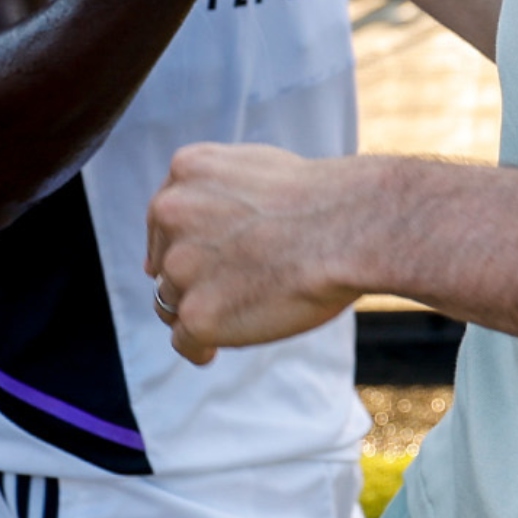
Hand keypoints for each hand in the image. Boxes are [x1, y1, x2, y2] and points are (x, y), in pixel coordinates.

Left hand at [145, 141, 359, 364]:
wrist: (352, 230)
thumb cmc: (322, 201)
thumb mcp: (256, 167)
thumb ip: (215, 189)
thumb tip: (184, 218)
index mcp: (186, 171)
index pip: (165, 221)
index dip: (189, 246)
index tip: (211, 263)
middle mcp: (172, 213)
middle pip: (166, 262)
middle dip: (194, 277)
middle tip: (239, 287)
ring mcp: (182, 266)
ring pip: (172, 301)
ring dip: (201, 309)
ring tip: (244, 310)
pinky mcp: (198, 313)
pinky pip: (184, 341)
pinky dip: (200, 348)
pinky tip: (215, 350)